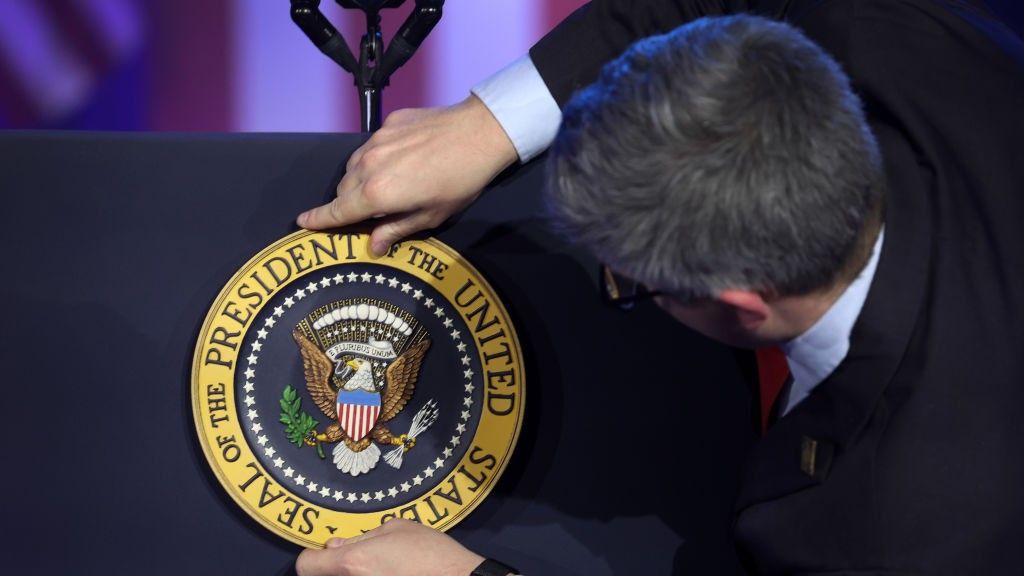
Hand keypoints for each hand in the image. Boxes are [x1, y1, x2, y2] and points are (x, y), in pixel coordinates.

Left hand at [295, 519, 484, 575]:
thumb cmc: (431, 555)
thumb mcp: (397, 529)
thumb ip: (363, 537)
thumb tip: (337, 545)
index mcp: (353, 563)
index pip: (306, 565)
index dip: (314, 557)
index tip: (326, 555)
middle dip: (336, 567)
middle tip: (360, 561)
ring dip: (356, 574)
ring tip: (380, 568)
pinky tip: (392, 575)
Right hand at [298, 95, 517, 255]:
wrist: (479, 134)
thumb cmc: (460, 181)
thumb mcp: (431, 216)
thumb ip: (396, 230)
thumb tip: (374, 246)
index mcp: (377, 194)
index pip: (337, 211)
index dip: (318, 219)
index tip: (303, 222)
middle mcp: (369, 165)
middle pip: (342, 190)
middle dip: (348, 203)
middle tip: (371, 212)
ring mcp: (377, 141)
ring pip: (353, 166)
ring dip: (360, 180)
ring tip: (387, 187)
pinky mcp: (388, 124)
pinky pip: (370, 146)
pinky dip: (376, 158)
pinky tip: (402, 161)